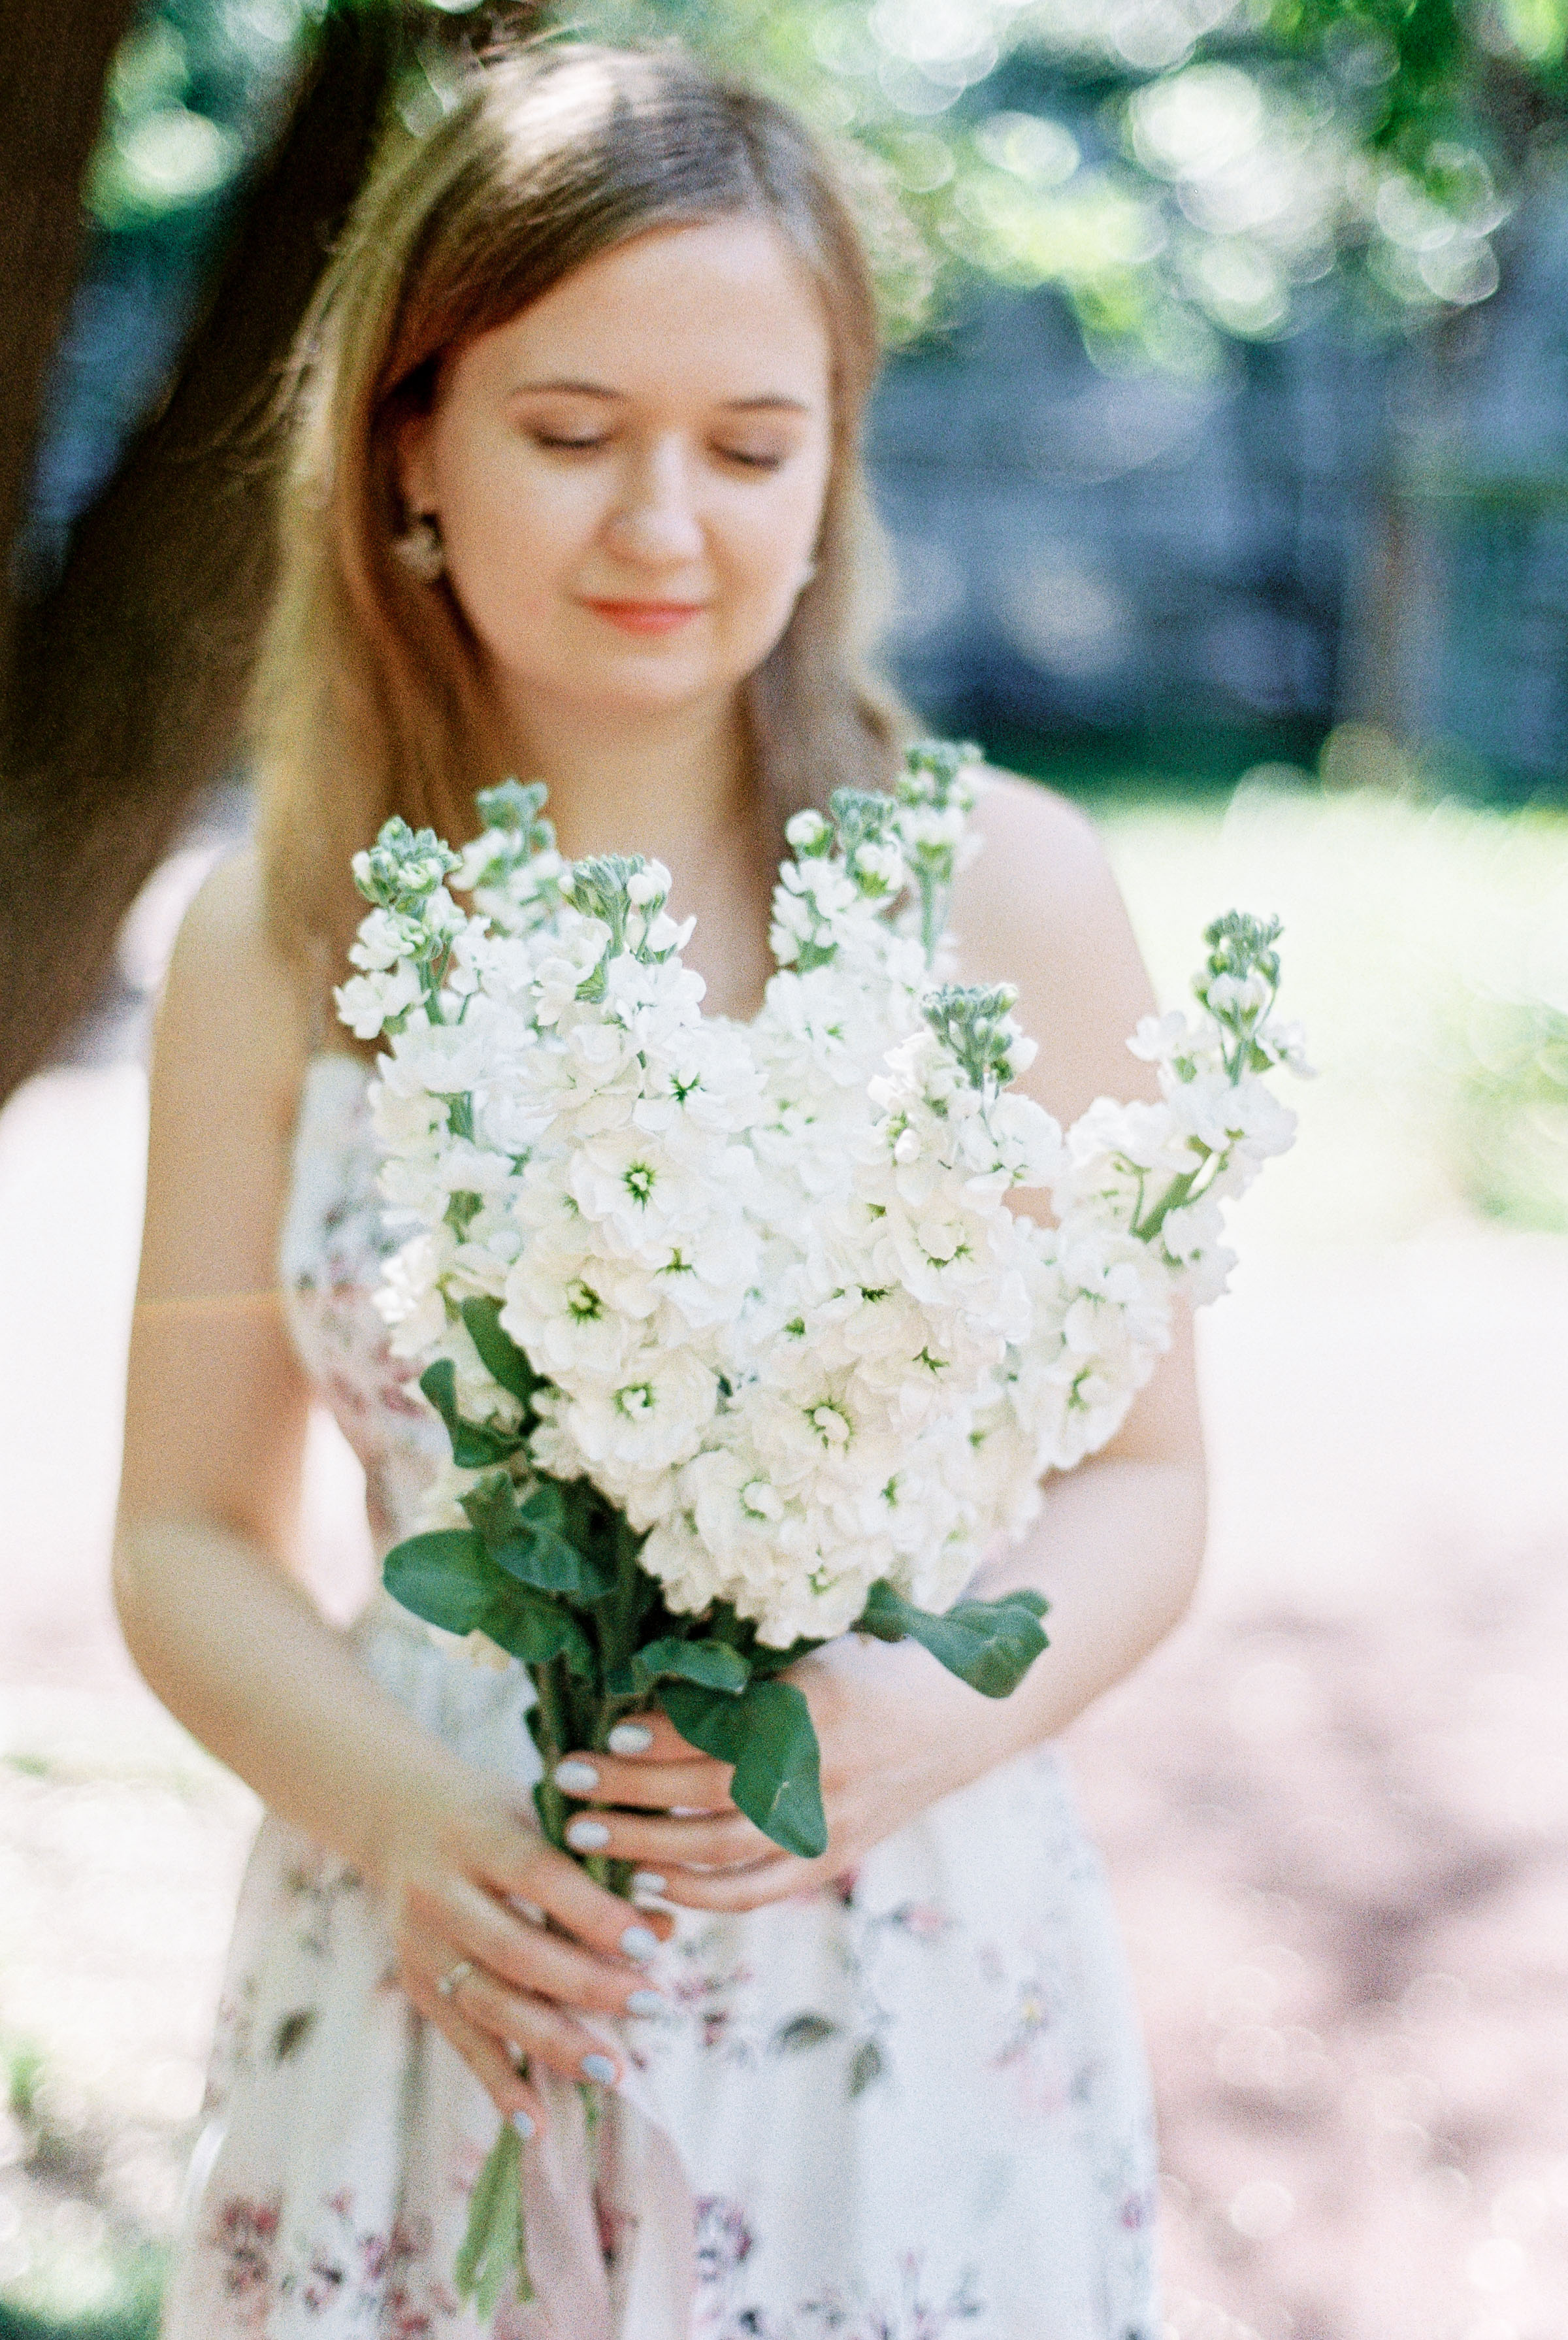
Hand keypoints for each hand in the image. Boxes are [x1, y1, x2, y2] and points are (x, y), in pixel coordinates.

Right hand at [377, 1768, 674, 2135]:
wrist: (395, 1813)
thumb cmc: (492, 1813)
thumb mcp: (538, 1813)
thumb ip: (595, 1865)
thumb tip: (663, 1926)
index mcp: (476, 1834)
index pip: (538, 1876)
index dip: (593, 1914)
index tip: (650, 1946)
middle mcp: (439, 1890)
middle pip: (515, 1950)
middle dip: (587, 1985)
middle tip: (651, 2006)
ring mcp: (420, 1943)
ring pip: (488, 2004)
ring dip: (552, 2043)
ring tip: (612, 2070)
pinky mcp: (413, 1983)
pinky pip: (459, 2041)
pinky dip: (498, 2084)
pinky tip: (537, 2123)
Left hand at [549, 1636, 1015, 1912]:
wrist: (962, 1715)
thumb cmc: (876, 1664)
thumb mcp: (817, 1650)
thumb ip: (748, 1676)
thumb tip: (651, 1685)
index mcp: (818, 1703)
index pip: (719, 1730)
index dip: (659, 1737)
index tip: (608, 1734)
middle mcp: (824, 1769)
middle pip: (705, 1792)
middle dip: (628, 1791)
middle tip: (565, 1783)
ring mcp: (831, 1821)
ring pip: (720, 1848)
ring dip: (645, 1843)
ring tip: (587, 1833)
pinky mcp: (834, 1856)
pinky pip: (758, 1889)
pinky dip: (700, 1894)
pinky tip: (650, 1882)